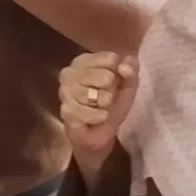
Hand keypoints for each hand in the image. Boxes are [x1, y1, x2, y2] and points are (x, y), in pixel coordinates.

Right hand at [58, 53, 136, 181]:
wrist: (100, 136)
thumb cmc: (111, 107)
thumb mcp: (127, 89)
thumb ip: (130, 72)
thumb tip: (125, 64)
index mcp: (84, 61)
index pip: (109, 58)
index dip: (118, 73)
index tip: (114, 82)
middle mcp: (69, 72)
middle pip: (103, 77)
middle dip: (110, 91)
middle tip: (107, 98)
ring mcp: (64, 91)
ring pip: (92, 94)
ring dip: (103, 105)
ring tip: (102, 108)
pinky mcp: (64, 110)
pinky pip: (86, 111)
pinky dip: (97, 117)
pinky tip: (97, 118)